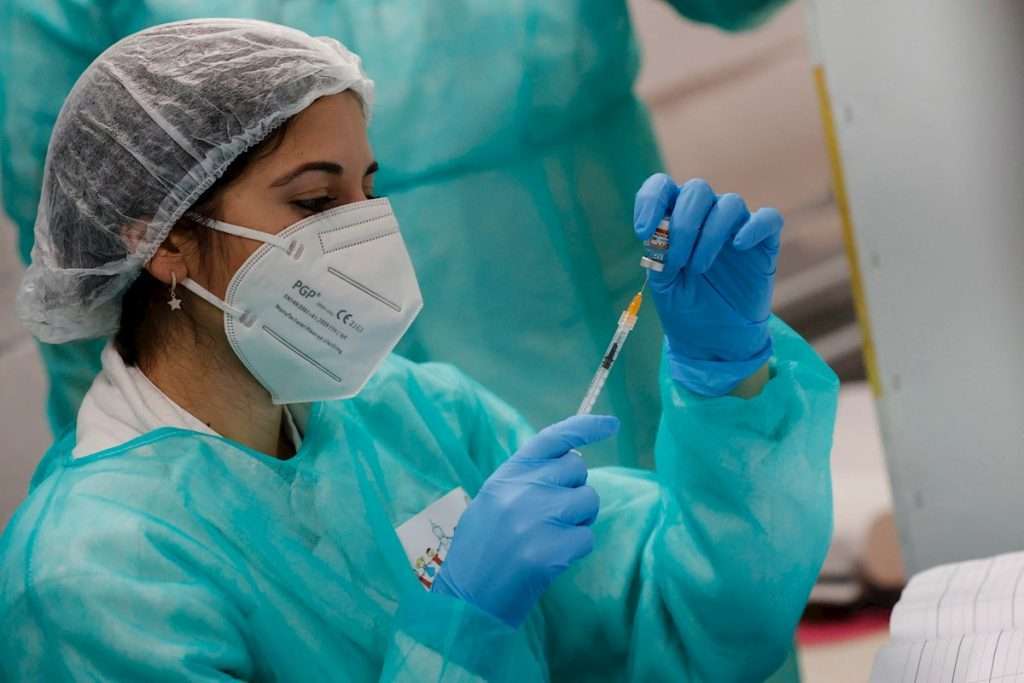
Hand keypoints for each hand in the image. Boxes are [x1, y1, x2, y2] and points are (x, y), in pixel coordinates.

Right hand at [431, 415, 618, 626]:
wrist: (468, 598)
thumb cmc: (483, 548)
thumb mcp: (494, 500)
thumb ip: (529, 479)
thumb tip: (572, 461)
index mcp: (506, 475)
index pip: (553, 438)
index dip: (586, 427)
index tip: (612, 425)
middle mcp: (522, 490)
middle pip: (577, 470)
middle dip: (574, 489)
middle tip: (551, 515)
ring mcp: (537, 519)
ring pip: (589, 501)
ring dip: (578, 519)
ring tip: (549, 537)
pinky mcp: (550, 550)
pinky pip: (587, 537)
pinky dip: (575, 549)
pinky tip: (550, 558)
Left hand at [633, 174, 782, 395]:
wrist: (714, 340)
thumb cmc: (685, 306)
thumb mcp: (663, 283)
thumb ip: (659, 255)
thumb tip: (659, 232)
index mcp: (675, 219)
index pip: (662, 188)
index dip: (651, 200)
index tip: (643, 231)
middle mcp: (705, 216)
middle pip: (697, 190)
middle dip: (683, 224)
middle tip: (676, 261)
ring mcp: (736, 227)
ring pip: (730, 203)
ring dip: (710, 234)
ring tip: (697, 268)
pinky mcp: (763, 243)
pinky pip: (767, 219)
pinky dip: (753, 227)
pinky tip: (737, 246)